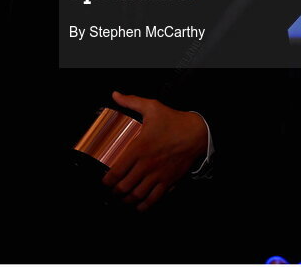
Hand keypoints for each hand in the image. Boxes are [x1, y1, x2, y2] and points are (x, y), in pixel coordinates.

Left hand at [100, 91, 208, 211]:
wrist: (196, 133)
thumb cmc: (173, 120)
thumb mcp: (152, 107)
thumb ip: (132, 101)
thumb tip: (115, 95)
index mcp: (139, 148)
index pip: (117, 171)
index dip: (107, 180)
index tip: (103, 181)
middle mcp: (147, 165)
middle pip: (124, 186)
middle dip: (114, 192)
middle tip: (111, 190)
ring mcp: (158, 175)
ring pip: (137, 195)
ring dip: (126, 200)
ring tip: (122, 199)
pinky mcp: (168, 181)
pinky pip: (154, 199)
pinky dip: (144, 206)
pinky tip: (138, 206)